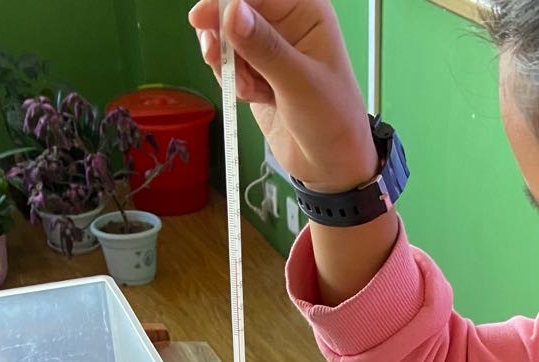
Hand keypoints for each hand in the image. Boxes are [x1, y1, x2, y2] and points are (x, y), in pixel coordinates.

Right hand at [189, 0, 377, 191]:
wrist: (330, 167)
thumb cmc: (332, 121)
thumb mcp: (299, 83)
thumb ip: (265, 48)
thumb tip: (232, 12)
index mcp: (305, 11)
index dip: (228, 1)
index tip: (205, 18)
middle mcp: (285, 24)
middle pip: (235, 9)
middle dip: (221, 32)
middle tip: (213, 54)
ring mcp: (268, 49)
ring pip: (226, 38)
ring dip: (227, 63)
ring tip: (246, 88)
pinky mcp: (256, 73)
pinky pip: (228, 65)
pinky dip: (232, 80)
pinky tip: (251, 96)